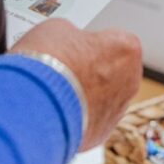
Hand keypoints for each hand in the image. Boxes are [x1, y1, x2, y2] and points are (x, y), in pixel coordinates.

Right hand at [11, 19, 141, 150]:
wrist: (34, 105)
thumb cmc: (49, 62)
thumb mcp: (57, 29)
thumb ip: (73, 36)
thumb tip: (68, 43)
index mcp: (126, 48)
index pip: (113, 40)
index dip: (89, 42)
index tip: (73, 45)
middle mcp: (130, 81)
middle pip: (111, 71)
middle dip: (89, 70)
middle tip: (62, 67)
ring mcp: (116, 111)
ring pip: (101, 99)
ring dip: (81, 95)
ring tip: (53, 91)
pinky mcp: (99, 134)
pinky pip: (88, 120)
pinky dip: (74, 116)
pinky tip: (54, 110)